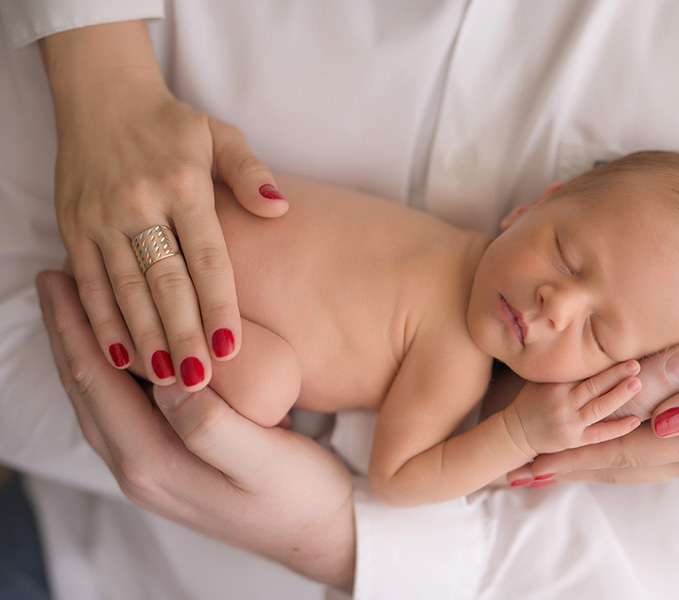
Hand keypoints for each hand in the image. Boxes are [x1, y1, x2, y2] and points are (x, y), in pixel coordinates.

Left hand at [36, 271, 352, 590]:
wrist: (319, 536)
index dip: (75, 327)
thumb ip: (211, 427)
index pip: (97, 383)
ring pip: (98, 403)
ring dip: (81, 352)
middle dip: (67, 332)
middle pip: (86, 391)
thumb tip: (168, 380)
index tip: (60, 276)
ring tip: (73, 306)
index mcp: (155, 463)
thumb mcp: (264, 461)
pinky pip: (120, 413)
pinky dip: (107, 374)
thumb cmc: (300, 496)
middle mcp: (139, 471)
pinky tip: (118, 353)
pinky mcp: (168, 468)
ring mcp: (151, 473)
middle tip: (55, 277)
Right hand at [41, 21, 287, 390]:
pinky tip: (117, 355)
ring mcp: (101, 217)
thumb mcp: (221, 134)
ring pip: (124, 289)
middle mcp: (140, 204)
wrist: (102, 94)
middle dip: (182, 335)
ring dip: (144, 338)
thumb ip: (251, 172)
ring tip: (166, 379)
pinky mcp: (73, 225)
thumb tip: (279, 207)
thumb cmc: (173, 123)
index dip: (219, 305)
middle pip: (165, 282)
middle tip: (200, 383)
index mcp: (183, 184)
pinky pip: (87, 280)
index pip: (207, 257)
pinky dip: (100, 319)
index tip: (231, 348)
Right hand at [502, 361, 642, 457]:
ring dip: (620, 395)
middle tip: (635, 364)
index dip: (603, 363)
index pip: (584, 372)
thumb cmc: (530, 402)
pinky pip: (600, 434)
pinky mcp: (574, 440)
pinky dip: (618, 427)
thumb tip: (585, 350)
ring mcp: (569, 423)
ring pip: (600, 408)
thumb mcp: (540, 381)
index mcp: (556, 385)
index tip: (621, 352)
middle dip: (616, 375)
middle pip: (594, 387)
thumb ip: (562, 370)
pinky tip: (634, 420)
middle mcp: (563, 403)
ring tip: (637, 384)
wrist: (515, 432)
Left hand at [528, 205, 678, 483]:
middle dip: (564, 468)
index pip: (621, 453)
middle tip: (515, 473)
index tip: (528, 462)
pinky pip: (643, 453)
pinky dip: (607, 456)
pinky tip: (590, 454)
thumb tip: (663, 423)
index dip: (573, 457)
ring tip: (539, 469)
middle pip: (614, 464)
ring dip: (580, 465)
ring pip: (625, 463)